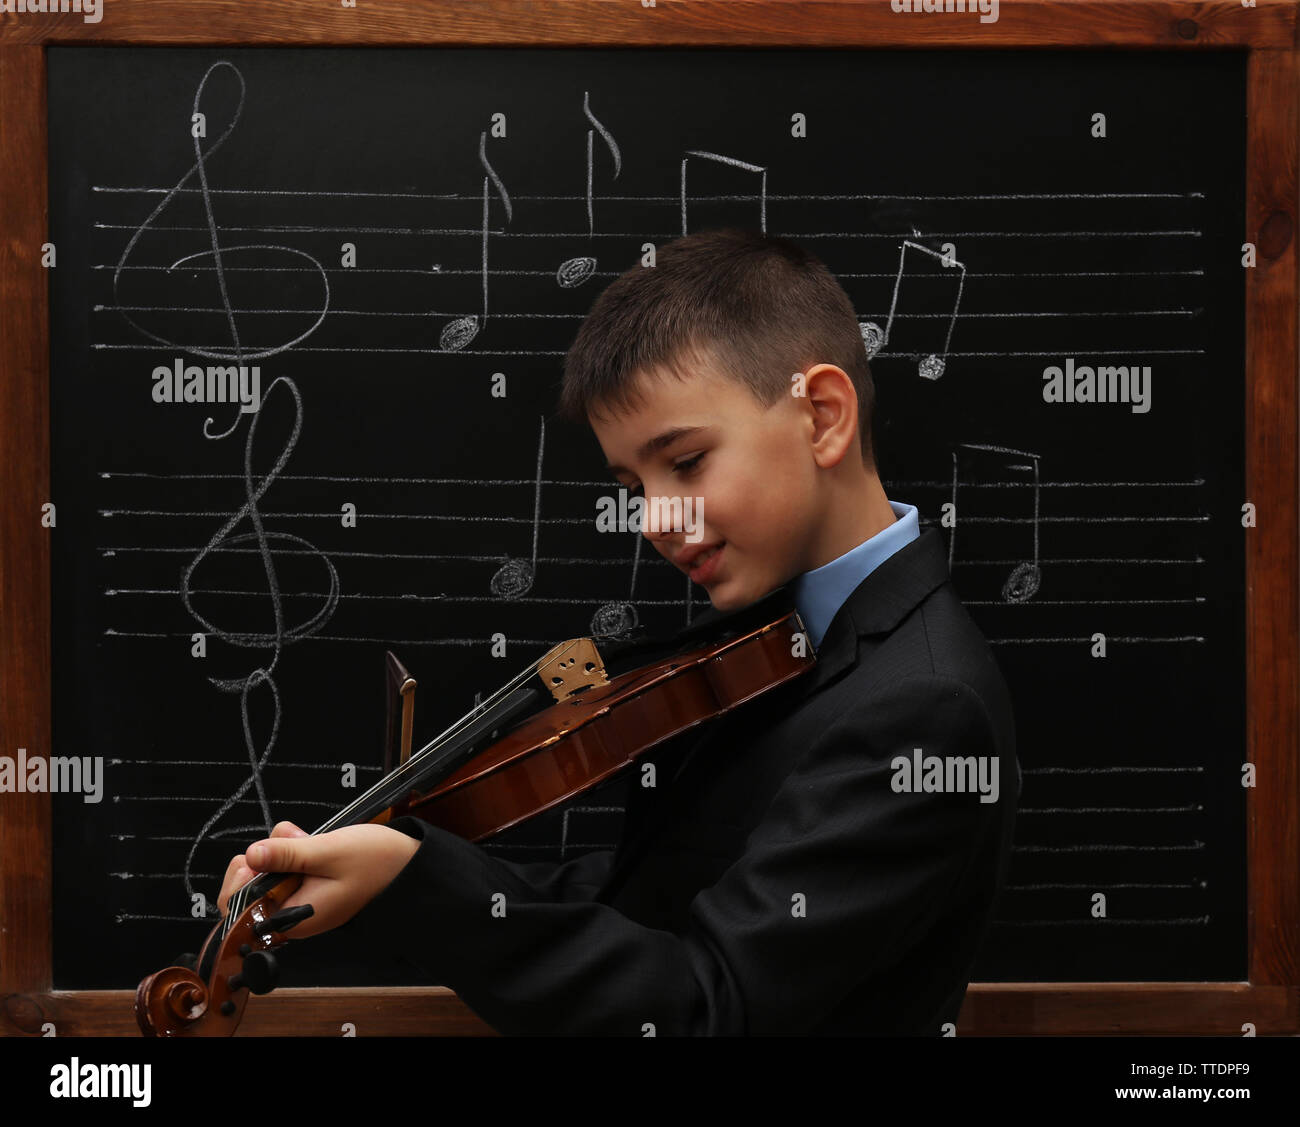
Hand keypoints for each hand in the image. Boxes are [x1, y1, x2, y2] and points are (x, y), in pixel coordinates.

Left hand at [217, 820, 419, 938]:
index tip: (256, 858)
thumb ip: (287, 854)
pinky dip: (291, 849)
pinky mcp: (307, 884)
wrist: (409, 864)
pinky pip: (285, 867)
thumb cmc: (377, 863)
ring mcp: (299, 898)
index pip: (240, 910)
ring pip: (267, 873)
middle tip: (286, 844)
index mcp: (293, 918)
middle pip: (248, 890)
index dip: (240, 881)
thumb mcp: (329, 852)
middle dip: (261, 859)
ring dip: (279, 850)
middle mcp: (292, 914)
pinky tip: (310, 842)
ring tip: (307, 841)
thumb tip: (251, 854)